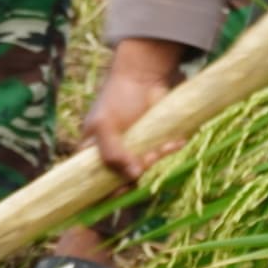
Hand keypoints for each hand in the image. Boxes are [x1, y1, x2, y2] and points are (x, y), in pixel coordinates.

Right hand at [83, 38, 187, 181]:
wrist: (144, 76)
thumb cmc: (117, 97)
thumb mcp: (105, 124)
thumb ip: (112, 153)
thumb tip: (133, 176)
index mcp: (92, 153)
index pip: (93, 183)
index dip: (105, 191)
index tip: (122, 187)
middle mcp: (112, 156)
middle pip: (122, 182)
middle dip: (136, 175)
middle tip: (146, 158)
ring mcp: (133, 153)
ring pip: (144, 173)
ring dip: (154, 162)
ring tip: (160, 147)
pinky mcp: (153, 146)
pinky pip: (161, 160)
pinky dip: (168, 153)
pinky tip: (175, 142)